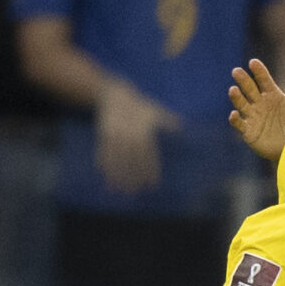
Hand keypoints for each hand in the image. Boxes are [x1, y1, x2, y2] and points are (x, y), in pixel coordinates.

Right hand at [96, 79, 177, 193]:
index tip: (151, 184)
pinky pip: (103, 149)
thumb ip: (168, 120)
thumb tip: (182, 127)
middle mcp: (129, 131)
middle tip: (133, 192)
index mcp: (144, 128)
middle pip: (132, 158)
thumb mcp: (155, 110)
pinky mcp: (103, 132)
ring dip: (116, 173)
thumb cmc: (140, 105)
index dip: (150, 169)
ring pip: (116, 156)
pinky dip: (102, 161)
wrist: (116, 93)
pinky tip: (103, 175)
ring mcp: (115, 132)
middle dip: (132, 176)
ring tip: (117, 189)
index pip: (149, 153)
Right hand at [227, 57, 284, 160]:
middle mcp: (260, 103)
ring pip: (241, 104)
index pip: (263, 79)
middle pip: (249, 88)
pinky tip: (234, 114)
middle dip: (243, 80)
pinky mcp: (248, 131)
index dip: (258, 71)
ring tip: (233, 90)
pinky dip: (235, 119)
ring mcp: (253, 116)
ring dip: (236, 97)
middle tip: (237, 71)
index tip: (253, 62)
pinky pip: (239, 124)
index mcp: (271, 94)